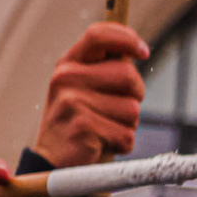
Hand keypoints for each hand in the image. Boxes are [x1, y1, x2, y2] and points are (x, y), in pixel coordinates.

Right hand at [32, 22, 147, 167]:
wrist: (53, 161)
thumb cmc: (80, 123)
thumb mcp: (86, 89)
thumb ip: (108, 69)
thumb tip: (138, 48)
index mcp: (69, 64)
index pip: (99, 35)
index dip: (126, 39)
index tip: (144, 52)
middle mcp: (67, 78)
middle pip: (128, 75)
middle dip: (135, 96)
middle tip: (117, 111)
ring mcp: (73, 101)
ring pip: (132, 109)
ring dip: (128, 125)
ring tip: (104, 129)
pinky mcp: (83, 127)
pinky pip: (127, 135)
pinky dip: (122, 144)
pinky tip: (102, 145)